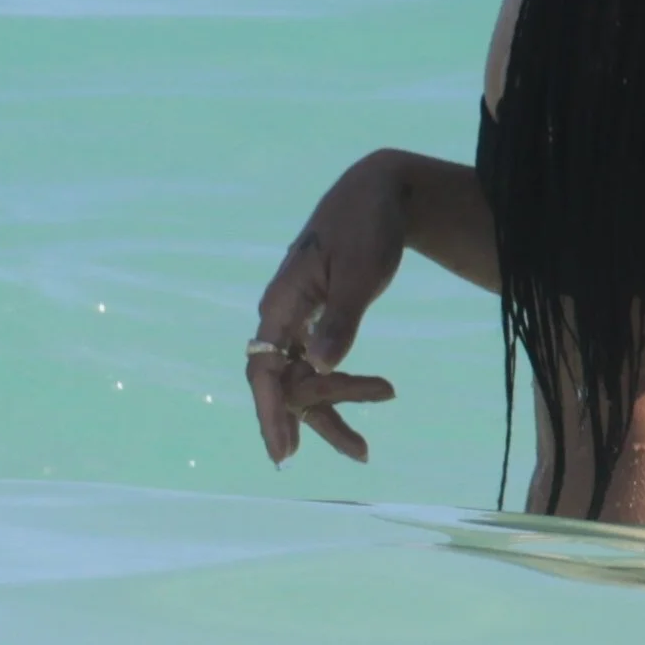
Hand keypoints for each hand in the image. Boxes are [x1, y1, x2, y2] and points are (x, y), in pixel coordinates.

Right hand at [246, 153, 402, 465]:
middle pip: (284, 380)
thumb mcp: (362, 272)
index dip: (271, 412)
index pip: (264, 368)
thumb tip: (319, 364)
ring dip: (334, 406)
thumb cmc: (368, 227)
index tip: (286, 452)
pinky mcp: (317, 314)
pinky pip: (317, 360)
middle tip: (359, 452)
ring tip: (366, 447)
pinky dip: (340, 382)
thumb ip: (341, 318)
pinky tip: (370, 394)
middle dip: (317, 418)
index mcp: (282, 301)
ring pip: (303, 375)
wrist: (380, 192)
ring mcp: (297, 315)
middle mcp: (282, 313)